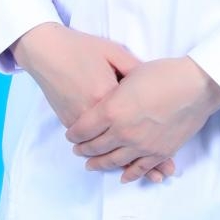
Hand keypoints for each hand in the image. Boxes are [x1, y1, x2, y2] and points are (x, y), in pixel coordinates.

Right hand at [10, 22, 176, 180]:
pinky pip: (87, 143)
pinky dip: (100, 153)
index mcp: (112, 97)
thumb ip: (133, 69)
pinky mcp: (68, 120)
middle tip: (163, 172)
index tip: (173, 146)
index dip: (157, 133)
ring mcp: (80, 119)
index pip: (137, 118)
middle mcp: (96, 114)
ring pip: (103, 148)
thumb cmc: (82, 47)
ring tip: (143, 171)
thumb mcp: (114, 52)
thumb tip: (151, 82)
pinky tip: (112, 160)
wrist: (47, 49)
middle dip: (144, 159)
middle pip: (122, 142)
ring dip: (123, 163)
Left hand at [63, 55, 219, 183]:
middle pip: (95, 147)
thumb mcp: (129, 75)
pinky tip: (122, 175)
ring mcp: (141, 146)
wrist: (196, 86)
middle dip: (83, 149)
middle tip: (78, 149)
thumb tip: (102, 101)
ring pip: (113, 161)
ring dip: (99, 164)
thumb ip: (112, 92)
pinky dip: (129, 173)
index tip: (71, 134)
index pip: (83, 129)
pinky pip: (139, 169)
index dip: (74, 133)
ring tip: (92, 164)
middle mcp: (123, 132)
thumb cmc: (163, 73)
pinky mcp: (159, 153)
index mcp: (112, 110)